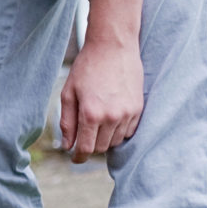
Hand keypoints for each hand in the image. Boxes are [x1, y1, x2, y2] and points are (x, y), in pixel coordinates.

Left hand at [60, 38, 142, 163]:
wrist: (113, 48)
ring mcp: (128, 114)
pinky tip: (110, 119)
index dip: (78, 157)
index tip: (74, 159)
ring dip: (105, 139)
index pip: (85, 148)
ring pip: (116, 141)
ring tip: (96, 124)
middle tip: (83, 136)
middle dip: (90, 146)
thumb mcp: (68, 93)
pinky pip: (129, 132)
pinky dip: (119, 131)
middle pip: (101, 147)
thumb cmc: (86, 68)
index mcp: (91, 114)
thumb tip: (67, 146)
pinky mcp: (139, 109)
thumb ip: (67, 122)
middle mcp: (111, 117)